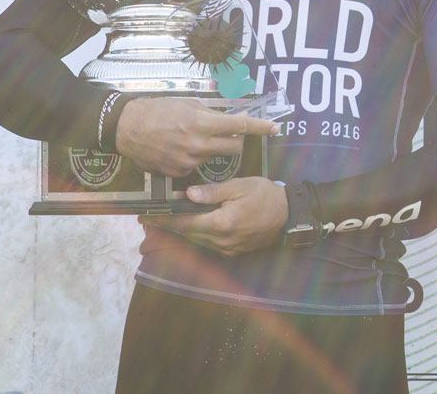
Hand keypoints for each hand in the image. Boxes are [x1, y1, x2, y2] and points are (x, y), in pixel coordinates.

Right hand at [115, 97, 279, 176]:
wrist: (128, 128)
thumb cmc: (158, 111)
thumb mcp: (187, 105)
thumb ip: (211, 115)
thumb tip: (232, 121)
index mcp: (202, 123)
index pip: (240, 126)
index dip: (260, 127)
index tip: (275, 127)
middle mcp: (198, 144)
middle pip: (234, 147)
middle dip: (235, 139)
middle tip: (225, 132)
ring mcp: (189, 161)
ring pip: (215, 157)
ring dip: (212, 148)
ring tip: (191, 138)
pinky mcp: (180, 173)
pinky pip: (197, 166)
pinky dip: (195, 158)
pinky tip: (179, 149)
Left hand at [145, 177, 288, 255]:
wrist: (289, 214)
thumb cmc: (266, 195)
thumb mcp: (240, 186)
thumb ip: (213, 191)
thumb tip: (188, 195)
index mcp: (222, 223)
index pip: (186, 223)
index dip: (164, 220)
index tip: (147, 217)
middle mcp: (222, 241)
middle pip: (188, 234)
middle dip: (168, 226)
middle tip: (148, 218)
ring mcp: (228, 249)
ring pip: (196, 240)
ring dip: (180, 231)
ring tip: (164, 221)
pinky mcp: (233, 251)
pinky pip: (208, 243)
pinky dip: (196, 234)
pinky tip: (190, 226)